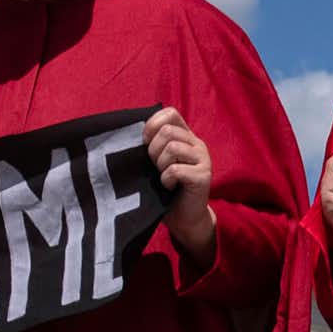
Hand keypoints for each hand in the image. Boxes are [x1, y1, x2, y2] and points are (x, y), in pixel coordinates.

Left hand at [145, 105, 214, 264]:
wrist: (184, 218)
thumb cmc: (165, 189)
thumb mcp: (156, 161)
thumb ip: (152, 144)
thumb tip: (128, 131)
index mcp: (185, 136)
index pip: (170, 113)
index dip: (152, 124)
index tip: (144, 142)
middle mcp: (197, 144)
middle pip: (168, 131)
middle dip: (153, 150)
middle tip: (154, 167)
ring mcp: (203, 159)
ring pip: (173, 147)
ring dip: (160, 164)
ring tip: (163, 176)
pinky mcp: (204, 176)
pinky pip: (176, 169)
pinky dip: (166, 179)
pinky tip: (168, 186)